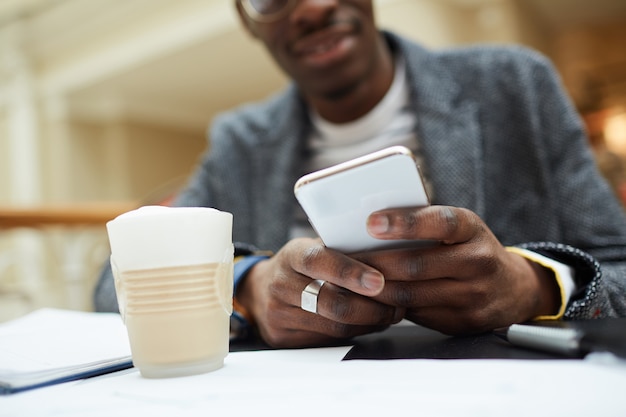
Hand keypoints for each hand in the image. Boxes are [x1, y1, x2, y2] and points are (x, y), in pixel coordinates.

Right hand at [236, 238, 403, 347]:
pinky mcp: (283, 338)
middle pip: (331, 302)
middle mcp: (281, 283)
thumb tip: (391, 254)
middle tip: (399, 304)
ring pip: (335, 326)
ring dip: (370, 322)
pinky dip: (356, 332)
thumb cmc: (301, 266)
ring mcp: (279, 313)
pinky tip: (370, 323)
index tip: (379, 281)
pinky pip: (329, 340)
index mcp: (293, 254)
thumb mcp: (315, 247)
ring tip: (391, 313)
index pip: (320, 261)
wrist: (260, 291)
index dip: (350, 272)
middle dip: (373, 306)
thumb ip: (344, 250)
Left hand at [354, 205, 559, 334]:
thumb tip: (370, 226)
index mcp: (472, 229)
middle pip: (416, 264)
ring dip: (376, 288)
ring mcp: (474, 295)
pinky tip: (372, 299)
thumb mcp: (459, 227)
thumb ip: (424, 224)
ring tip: (351, 280)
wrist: (512, 288)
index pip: (440, 222)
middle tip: (345, 259)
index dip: (405, 223)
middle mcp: (478, 261)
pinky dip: (389, 307)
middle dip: (374, 263)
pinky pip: (416, 315)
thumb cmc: (470, 248)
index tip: (371, 223)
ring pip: (411, 294)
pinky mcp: (463, 322)